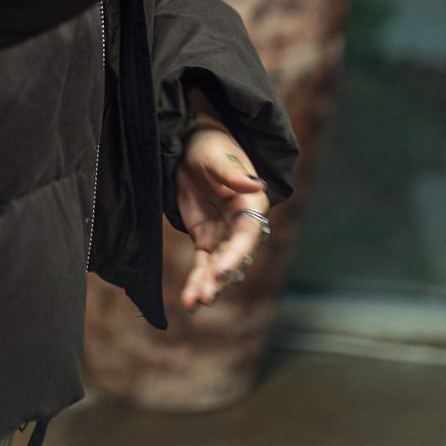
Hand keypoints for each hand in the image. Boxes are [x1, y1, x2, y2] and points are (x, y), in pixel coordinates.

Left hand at [174, 121, 270, 310]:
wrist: (189, 143)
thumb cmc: (210, 146)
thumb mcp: (217, 156)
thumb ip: (233, 173)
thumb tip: (255, 184)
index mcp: (251, 204)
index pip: (248, 234)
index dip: (237, 253)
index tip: (223, 269)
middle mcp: (242, 223)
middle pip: (234, 256)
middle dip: (220, 276)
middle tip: (206, 294)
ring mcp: (222, 233)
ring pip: (218, 265)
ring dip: (207, 284)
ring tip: (194, 302)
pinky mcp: (204, 237)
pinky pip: (202, 263)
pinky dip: (196, 280)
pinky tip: (190, 300)